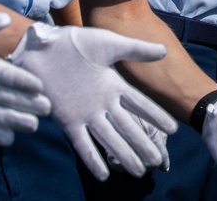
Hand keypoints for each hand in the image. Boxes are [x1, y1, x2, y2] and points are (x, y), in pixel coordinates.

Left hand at [8, 23, 176, 179]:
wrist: (43, 46)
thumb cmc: (76, 42)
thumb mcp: (109, 44)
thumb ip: (136, 50)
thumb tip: (164, 51)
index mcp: (114, 85)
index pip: (141, 105)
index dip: (156, 117)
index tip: (173, 130)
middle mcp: (103, 103)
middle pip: (128, 128)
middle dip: (143, 144)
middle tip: (157, 162)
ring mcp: (86, 113)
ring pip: (110, 138)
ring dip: (123, 154)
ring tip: (138, 172)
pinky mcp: (67, 120)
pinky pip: (82, 143)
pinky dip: (92, 159)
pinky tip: (103, 174)